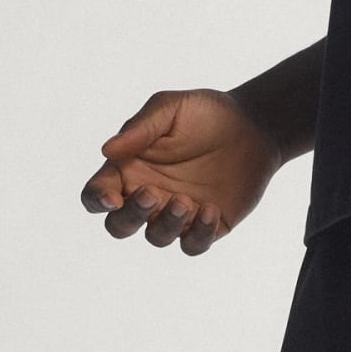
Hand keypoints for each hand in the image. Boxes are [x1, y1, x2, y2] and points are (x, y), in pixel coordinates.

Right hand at [79, 88, 283, 254]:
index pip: (97, 194)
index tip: (112, 197)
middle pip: (120, 225)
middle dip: (131, 216)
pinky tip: (211, 210)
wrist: (253, 124)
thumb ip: (140, 128)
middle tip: (153, 194)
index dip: (97, 200)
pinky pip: (193, 244)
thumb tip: (106, 150)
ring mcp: (176, 214)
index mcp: (128, 169)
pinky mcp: (206, 225)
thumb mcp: (170, 108)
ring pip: (156, 237)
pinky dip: (199, 234)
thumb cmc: (205, 113)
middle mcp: (148, 196)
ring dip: (166, 225)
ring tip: (186, 200)